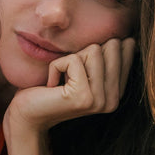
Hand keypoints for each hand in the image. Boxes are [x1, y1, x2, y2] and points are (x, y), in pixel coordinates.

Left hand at [4, 36, 135, 138]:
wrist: (27, 115)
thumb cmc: (52, 88)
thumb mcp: (85, 69)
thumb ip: (106, 57)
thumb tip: (128, 39)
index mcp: (118, 92)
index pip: (126, 47)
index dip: (97, 49)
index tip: (80, 71)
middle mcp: (113, 99)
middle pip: (112, 45)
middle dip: (85, 52)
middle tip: (70, 75)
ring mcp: (100, 100)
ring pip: (94, 50)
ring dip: (70, 60)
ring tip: (62, 81)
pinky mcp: (83, 97)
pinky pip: (72, 59)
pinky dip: (56, 66)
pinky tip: (52, 85)